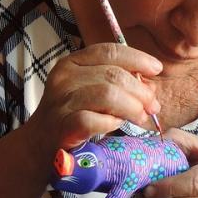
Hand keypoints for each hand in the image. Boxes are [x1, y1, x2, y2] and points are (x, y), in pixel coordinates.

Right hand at [28, 43, 161, 150]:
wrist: (40, 146)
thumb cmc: (74, 116)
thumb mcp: (94, 92)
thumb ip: (120, 84)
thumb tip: (151, 86)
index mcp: (72, 62)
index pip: (110, 51)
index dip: (138, 59)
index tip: (156, 69)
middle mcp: (64, 77)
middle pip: (114, 75)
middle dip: (141, 91)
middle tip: (153, 106)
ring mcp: (61, 101)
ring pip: (108, 95)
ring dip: (131, 107)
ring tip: (139, 117)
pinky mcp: (62, 125)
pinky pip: (95, 120)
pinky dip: (111, 123)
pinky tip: (115, 126)